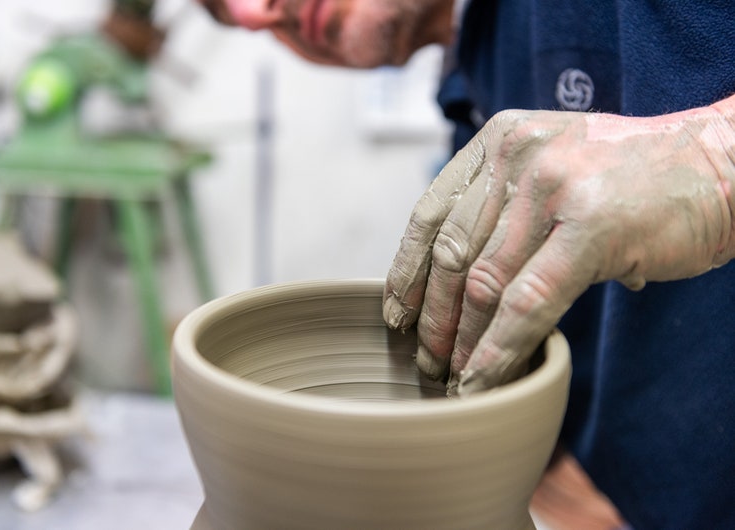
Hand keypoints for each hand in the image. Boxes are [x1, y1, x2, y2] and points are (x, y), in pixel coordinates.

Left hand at [383, 101, 734, 394]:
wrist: (723, 162)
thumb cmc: (637, 176)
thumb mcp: (556, 167)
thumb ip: (508, 206)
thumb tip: (463, 278)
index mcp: (501, 139)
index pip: (431, 212)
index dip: (407, 271)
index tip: (395, 313)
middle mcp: (518, 155)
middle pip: (451, 252)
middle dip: (432, 318)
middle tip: (426, 359)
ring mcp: (552, 187)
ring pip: (483, 282)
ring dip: (461, 341)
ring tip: (453, 376)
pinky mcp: (590, 226)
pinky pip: (527, 302)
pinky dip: (499, 349)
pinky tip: (484, 379)